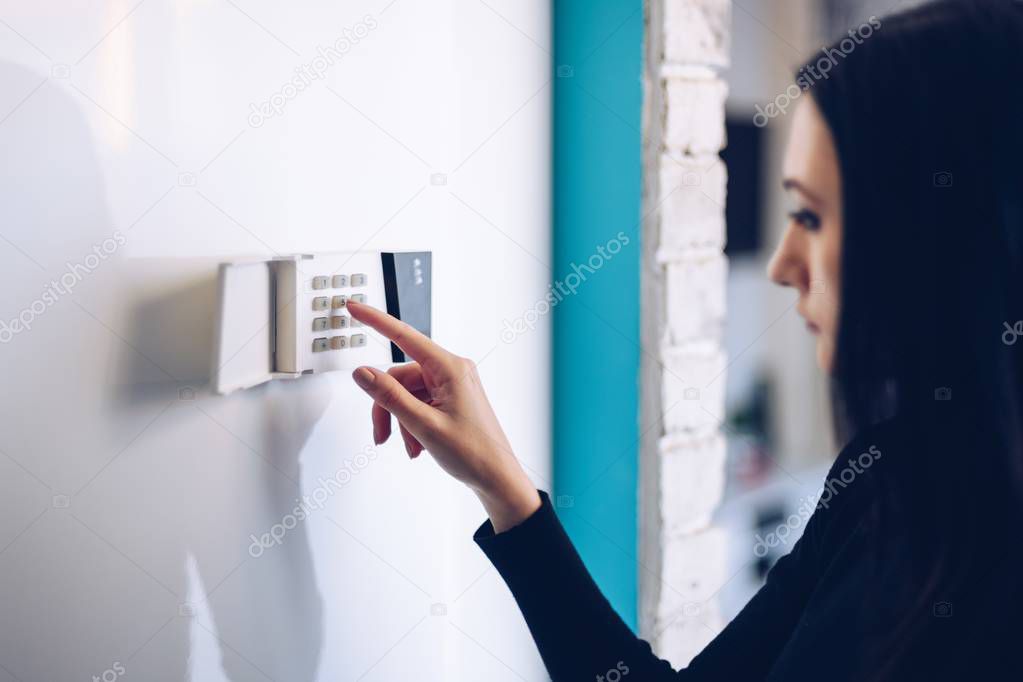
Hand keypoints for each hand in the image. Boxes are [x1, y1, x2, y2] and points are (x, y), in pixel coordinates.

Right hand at [346, 301, 540, 531]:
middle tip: (382, 436)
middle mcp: (451, 371)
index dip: (375, 321)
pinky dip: (412, 425)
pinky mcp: (450, 399)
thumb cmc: (474, 452)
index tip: (353, 307)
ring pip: (406, 394)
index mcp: (450, 368)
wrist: (497, 478)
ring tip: (411, 447)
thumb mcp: (423, 425)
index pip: (404, 336)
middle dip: (388, 407)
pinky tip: (419, 446)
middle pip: (399, 378)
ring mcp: (451, 385)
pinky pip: (418, 404)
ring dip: (401, 421)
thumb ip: (390, 397)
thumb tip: (363, 373)